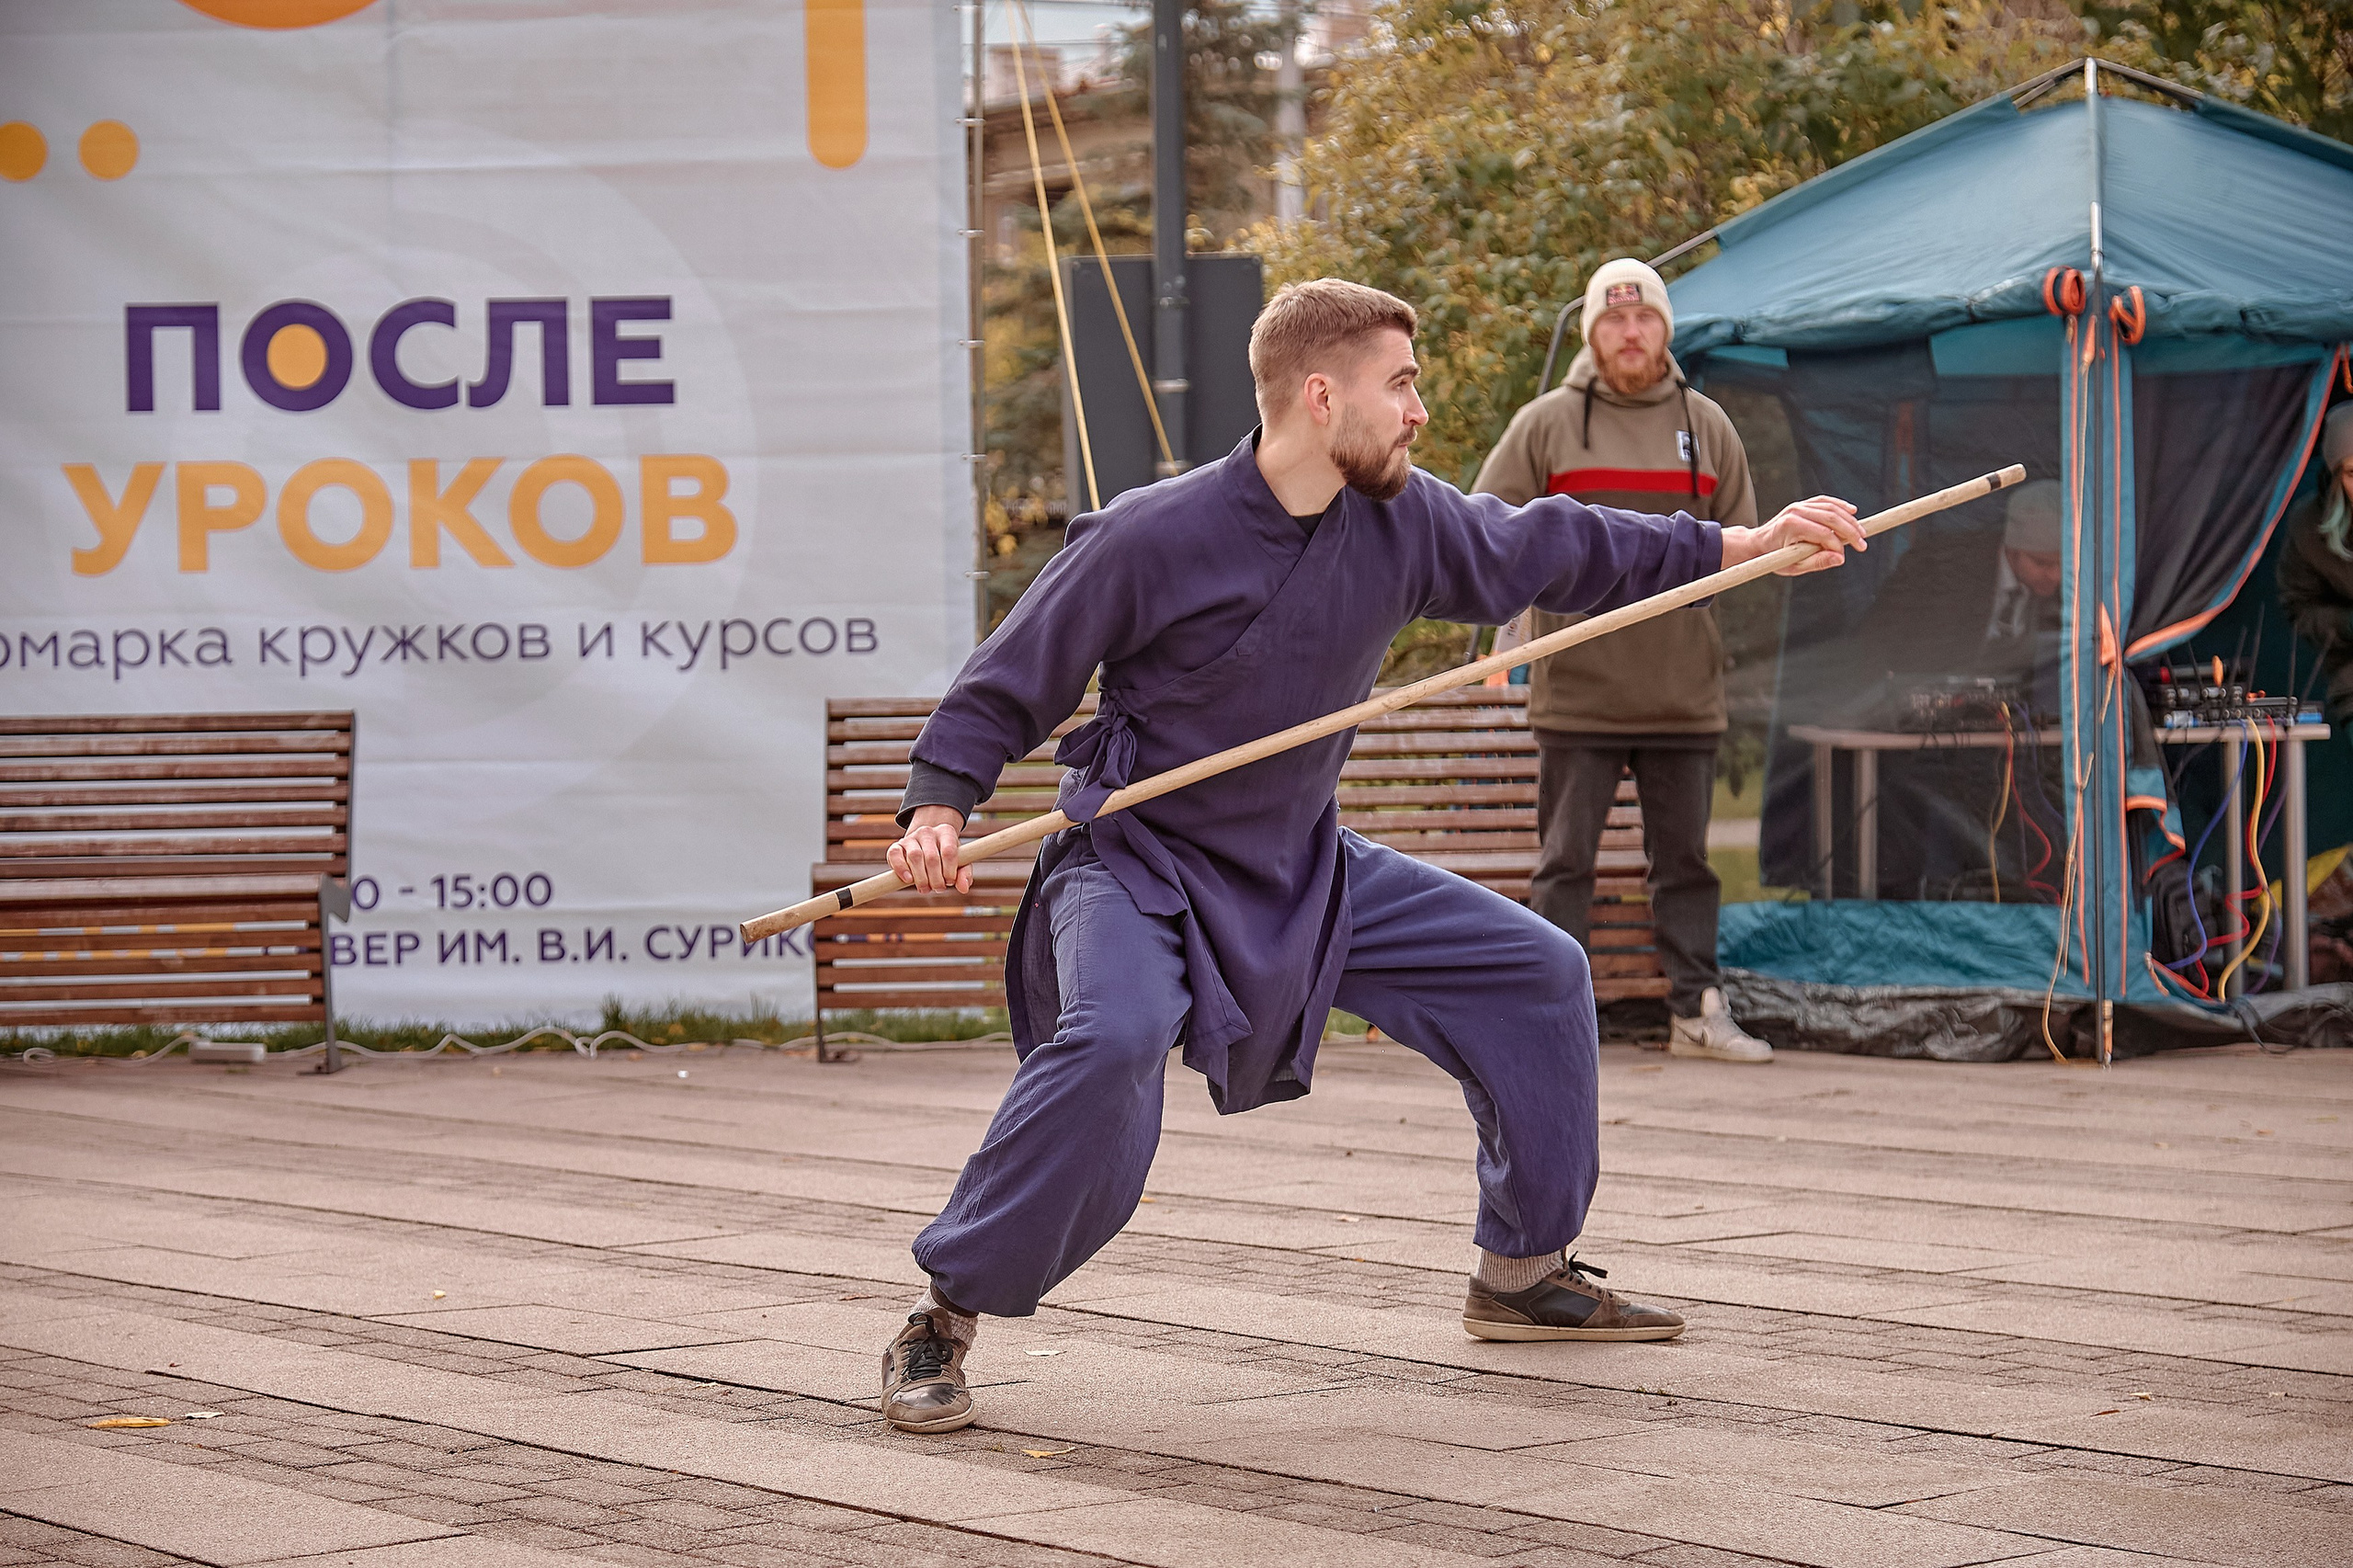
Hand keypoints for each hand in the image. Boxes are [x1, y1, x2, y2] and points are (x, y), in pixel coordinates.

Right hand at [888, 805, 970, 893]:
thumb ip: (964, 874)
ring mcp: (910, 838)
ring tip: (925, 889)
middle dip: (936, 878)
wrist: (926, 845)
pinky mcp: (896, 846)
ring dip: (921, 878)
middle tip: (938, 888)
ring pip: (915, 857)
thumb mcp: (959, 862)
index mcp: (946, 832)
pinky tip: (908, 880)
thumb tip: (964, 888)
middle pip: (932, 857)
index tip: (950, 882)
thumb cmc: (946, 857)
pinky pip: (894, 855)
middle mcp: (927, 831)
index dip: (950, 870)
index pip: (949, 851)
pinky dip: (901, 868)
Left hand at [1722, 496, 1864, 576]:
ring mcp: (1799, 505)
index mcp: (1791, 526)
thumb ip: (1817, 562)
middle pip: (1831, 517)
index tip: (1846, 556)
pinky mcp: (1803, 504)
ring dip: (1849, 519)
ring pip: (1831, 508)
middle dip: (1850, 531)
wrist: (1758, 543)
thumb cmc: (1774, 557)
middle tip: (1862, 544)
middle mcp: (1795, 511)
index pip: (1823, 533)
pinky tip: (1852, 512)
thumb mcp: (1793, 566)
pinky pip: (1825, 501)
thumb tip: (1840, 558)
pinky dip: (1840, 506)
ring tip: (1862, 533)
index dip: (1838, 545)